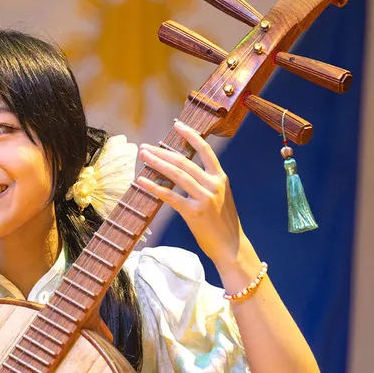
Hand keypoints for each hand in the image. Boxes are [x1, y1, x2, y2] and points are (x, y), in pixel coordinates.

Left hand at [138, 121, 244, 268]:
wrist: (231, 246)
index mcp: (221, 178)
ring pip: (177, 175)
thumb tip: (184, 170)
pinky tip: (142, 181)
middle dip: (163, 152)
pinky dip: (154, 187)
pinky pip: (170, 196)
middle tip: (145, 147)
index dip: (191, 136)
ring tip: (143, 156)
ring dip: (157, 163)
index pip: (205, 150)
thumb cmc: (223, 222)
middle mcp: (214, 185)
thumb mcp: (220, 196)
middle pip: (185, 161)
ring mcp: (205, 198)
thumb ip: (207, 182)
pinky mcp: (194, 213)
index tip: (177, 126)